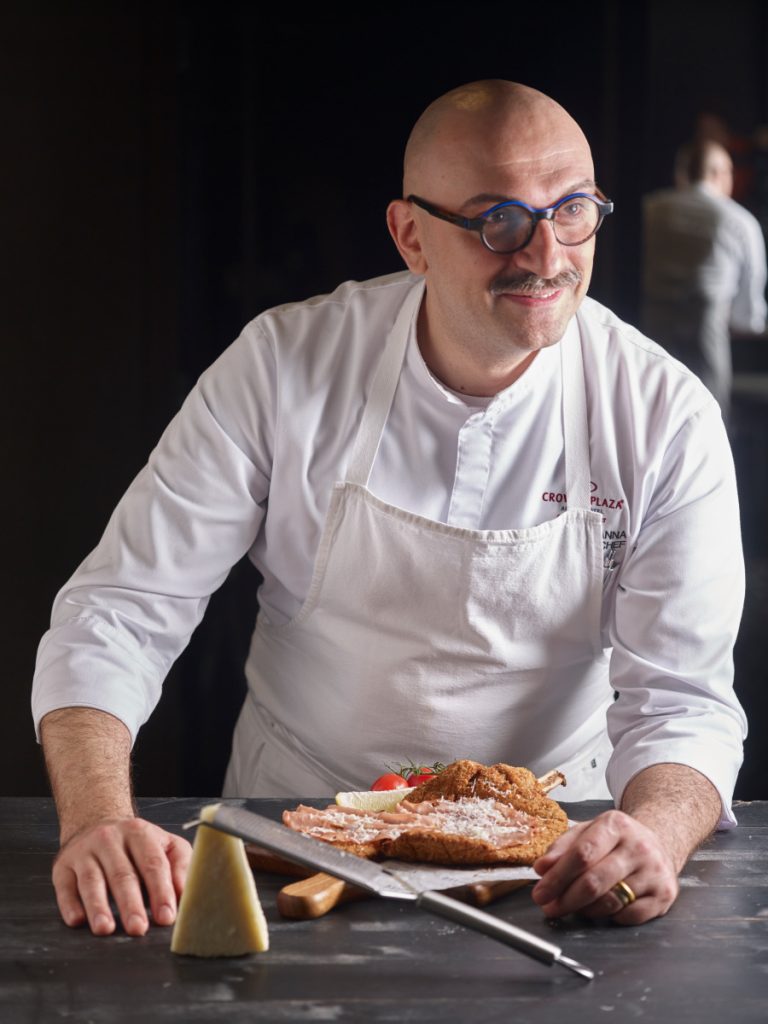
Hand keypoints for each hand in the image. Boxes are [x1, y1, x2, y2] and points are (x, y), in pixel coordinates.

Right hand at [52, 817, 191, 935]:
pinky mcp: (63, 866)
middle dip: (131, 904)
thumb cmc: (137, 843)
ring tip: (105, 929)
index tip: (166, 917)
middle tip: (138, 928)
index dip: (160, 891)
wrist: (96, 821)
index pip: (152, 864)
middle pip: (122, 875)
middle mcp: (110, 839)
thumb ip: (180, 866)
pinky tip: (77, 920)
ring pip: (92, 881)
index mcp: (139, 833)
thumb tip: (186, 895)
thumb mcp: (164, 844)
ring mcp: (84, 852)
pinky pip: (65, 887)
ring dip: (98, 906)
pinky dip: (70, 905)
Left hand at [530, 810, 678, 923]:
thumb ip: (562, 848)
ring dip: (584, 910)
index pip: (582, 854)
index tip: (540, 892)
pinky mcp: (665, 894)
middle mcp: (638, 846)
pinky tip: (600, 909)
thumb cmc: (616, 840)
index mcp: (615, 825)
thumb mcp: (588, 832)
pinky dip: (609, 917)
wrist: (660, 844)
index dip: (557, 877)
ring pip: (610, 901)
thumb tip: (542, 869)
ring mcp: (654, 871)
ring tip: (572, 908)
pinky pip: (629, 916)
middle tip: (549, 907)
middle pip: (594, 881)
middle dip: (566, 899)